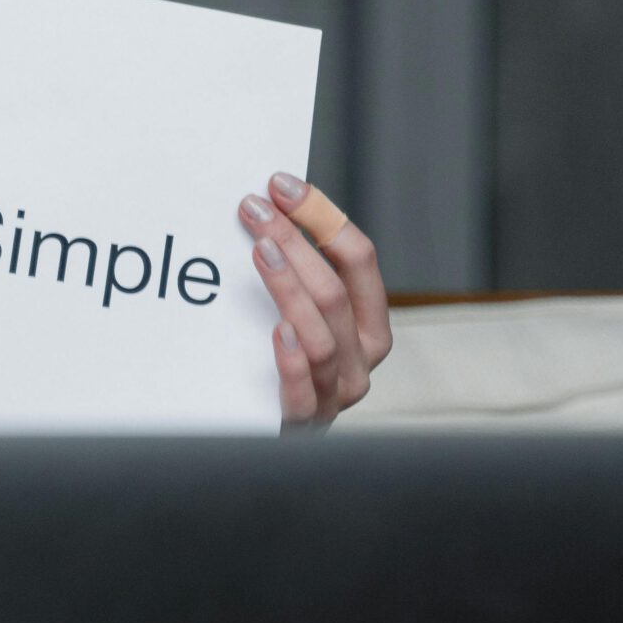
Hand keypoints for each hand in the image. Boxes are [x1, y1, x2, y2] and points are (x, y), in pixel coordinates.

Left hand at [239, 171, 391, 430]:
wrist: (257, 437)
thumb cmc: (278, 365)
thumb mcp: (298, 315)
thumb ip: (296, 272)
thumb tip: (266, 205)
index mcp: (368, 325)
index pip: (360, 260)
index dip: (322, 216)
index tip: (281, 184)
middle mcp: (361, 360)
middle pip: (336, 292)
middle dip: (295, 241)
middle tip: (254, 209)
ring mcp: (334, 395)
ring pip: (323, 337)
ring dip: (290, 287)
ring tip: (260, 250)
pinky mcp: (303, 425)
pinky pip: (305, 394)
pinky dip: (293, 361)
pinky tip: (275, 331)